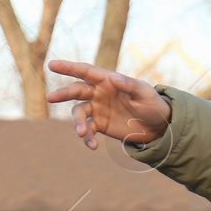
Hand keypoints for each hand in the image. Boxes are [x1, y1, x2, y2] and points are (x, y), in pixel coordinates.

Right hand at [46, 60, 171, 148]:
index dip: (69, 67)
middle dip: (63, 93)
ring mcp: (97, 109)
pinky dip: (87, 137)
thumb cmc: (153, 105)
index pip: (86, 71)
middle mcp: (99, 93)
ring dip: (78, 122)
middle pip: (76, 90)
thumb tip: (113, 77)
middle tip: (51, 97)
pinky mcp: (99, 124)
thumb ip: (130, 85)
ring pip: (79, 112)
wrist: (159, 127)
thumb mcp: (145, 94)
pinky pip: (88, 130)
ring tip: (81, 132)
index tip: (52, 65)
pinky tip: (92, 146)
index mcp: (108, 81)